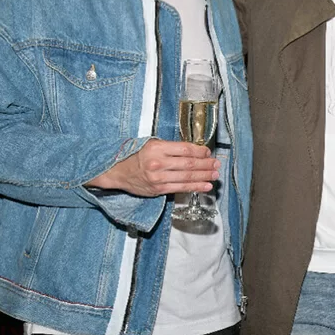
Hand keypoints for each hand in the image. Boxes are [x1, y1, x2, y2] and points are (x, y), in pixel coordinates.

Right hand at [86, 139, 217, 196]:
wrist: (117, 171)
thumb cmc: (135, 156)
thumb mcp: (150, 144)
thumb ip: (170, 147)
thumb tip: (194, 151)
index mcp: (157, 148)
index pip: (185, 149)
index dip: (200, 151)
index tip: (208, 152)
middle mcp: (158, 162)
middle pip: (189, 163)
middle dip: (206, 164)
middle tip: (216, 164)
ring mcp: (158, 177)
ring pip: (187, 176)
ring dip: (204, 176)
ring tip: (215, 175)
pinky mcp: (158, 189)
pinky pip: (181, 188)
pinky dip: (195, 187)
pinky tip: (206, 186)